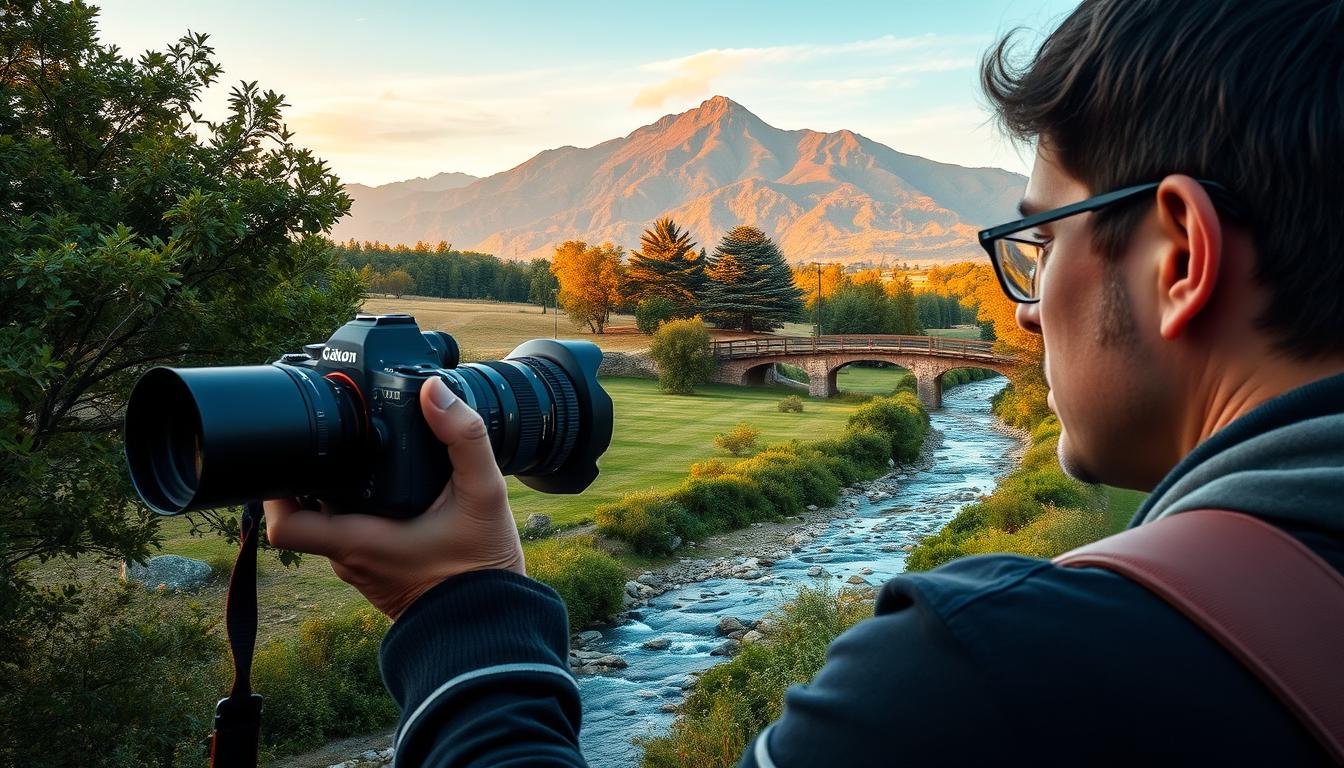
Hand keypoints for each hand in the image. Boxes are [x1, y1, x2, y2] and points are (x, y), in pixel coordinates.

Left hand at [265, 376, 525, 619]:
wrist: (494, 630)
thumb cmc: (482, 571)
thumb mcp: (483, 494)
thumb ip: (463, 437)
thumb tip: (434, 390)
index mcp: (357, 542)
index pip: (283, 521)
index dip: (275, 485)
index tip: (290, 448)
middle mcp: (350, 560)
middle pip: (308, 512)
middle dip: (318, 474)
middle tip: (339, 436)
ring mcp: (364, 572)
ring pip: (334, 525)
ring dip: (342, 494)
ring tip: (369, 456)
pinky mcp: (381, 576)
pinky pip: (357, 539)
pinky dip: (364, 514)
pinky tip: (396, 492)